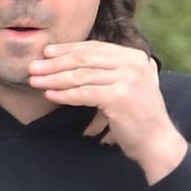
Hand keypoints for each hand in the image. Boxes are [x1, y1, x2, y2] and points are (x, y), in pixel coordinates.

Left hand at [27, 41, 187, 182]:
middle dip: (56, 62)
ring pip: (82, 75)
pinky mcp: (119, 97)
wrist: (157, 142)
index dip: (68, 49)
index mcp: (135, 56)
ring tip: (35, 80)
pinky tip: (49, 94)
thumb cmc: (138, 118)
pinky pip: (85, 93)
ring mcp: (127, 79)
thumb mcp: (130, 86)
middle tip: (34, 66)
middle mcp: (133, 63)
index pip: (95, 48)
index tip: (47, 52)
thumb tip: (78, 64)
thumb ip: (113, 71)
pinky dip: (65, 94)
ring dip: (54, 78)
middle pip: (85, 59)